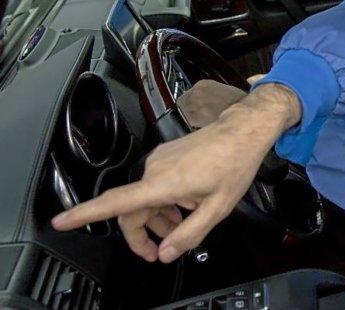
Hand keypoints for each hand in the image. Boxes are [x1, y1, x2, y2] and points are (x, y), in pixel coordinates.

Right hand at [51, 84, 301, 262]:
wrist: (241, 132)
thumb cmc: (234, 164)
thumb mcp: (218, 208)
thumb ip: (190, 233)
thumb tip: (166, 253)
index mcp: (164, 183)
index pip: (116, 202)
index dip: (86, 213)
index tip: (62, 220)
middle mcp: (154, 170)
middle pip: (130, 209)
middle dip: (141, 235)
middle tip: (157, 252)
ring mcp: (157, 161)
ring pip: (143, 199)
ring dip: (155, 218)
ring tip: (178, 227)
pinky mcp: (163, 157)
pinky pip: (152, 185)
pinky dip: (161, 202)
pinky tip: (182, 207)